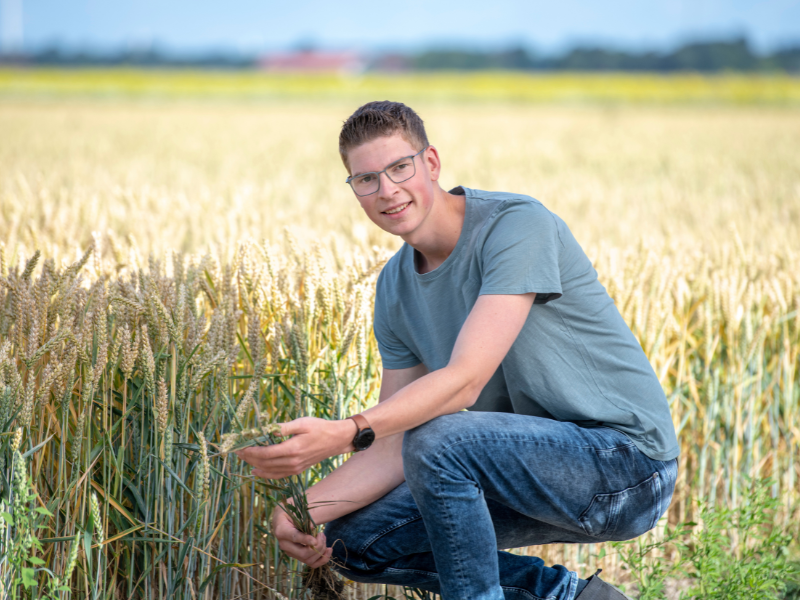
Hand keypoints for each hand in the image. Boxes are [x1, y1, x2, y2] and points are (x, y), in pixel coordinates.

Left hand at [235, 417, 355, 478]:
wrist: (336, 439)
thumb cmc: (319, 427)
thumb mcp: (301, 423)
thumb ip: (282, 428)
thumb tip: (265, 430)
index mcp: (292, 449)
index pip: (265, 453)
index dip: (250, 451)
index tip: (240, 446)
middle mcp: (292, 462)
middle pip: (264, 463)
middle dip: (249, 457)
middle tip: (237, 451)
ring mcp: (295, 468)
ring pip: (270, 471)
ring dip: (255, 465)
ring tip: (244, 459)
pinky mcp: (298, 470)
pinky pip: (278, 475)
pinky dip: (266, 474)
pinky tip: (257, 471)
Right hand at [272, 503, 331, 567]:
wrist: (283, 518)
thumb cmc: (290, 512)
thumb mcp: (295, 510)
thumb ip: (304, 518)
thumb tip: (312, 528)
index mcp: (282, 531)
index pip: (294, 537)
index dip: (305, 540)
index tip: (315, 540)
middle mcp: (285, 545)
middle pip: (303, 553)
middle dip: (318, 545)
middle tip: (321, 534)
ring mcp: (291, 552)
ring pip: (308, 560)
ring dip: (321, 550)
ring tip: (323, 537)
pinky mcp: (298, 556)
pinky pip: (311, 563)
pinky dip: (322, 559)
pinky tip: (329, 550)